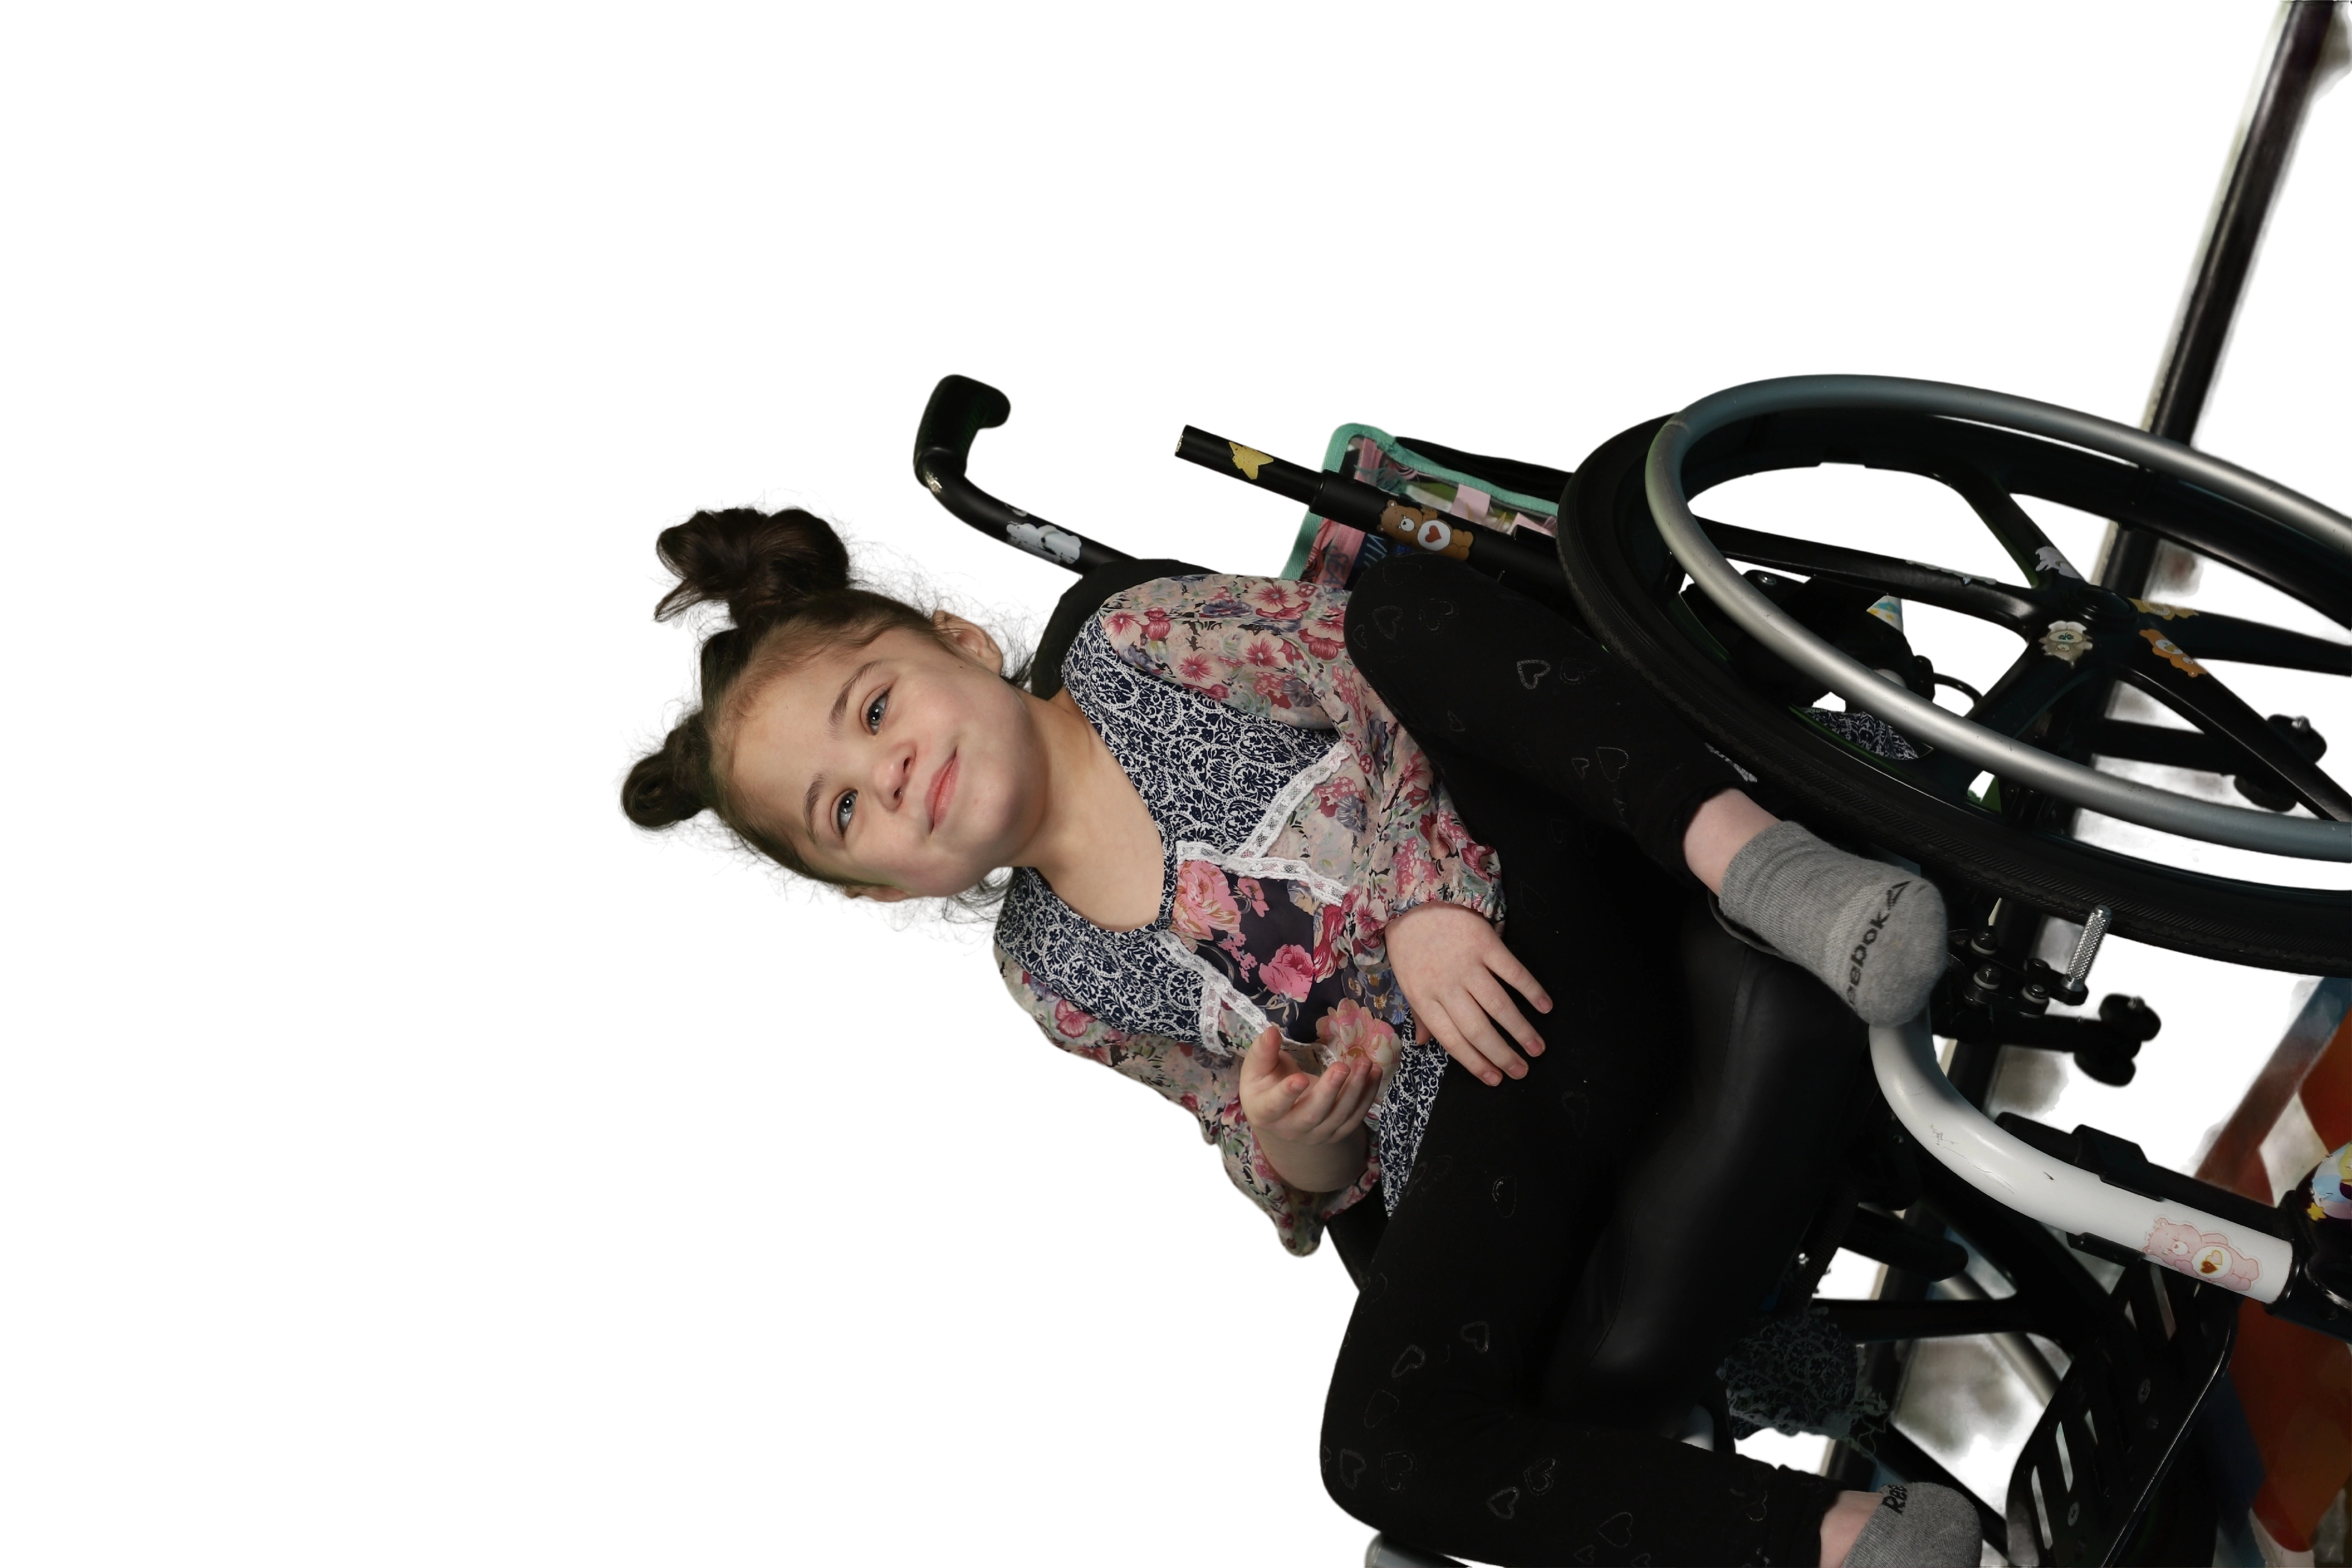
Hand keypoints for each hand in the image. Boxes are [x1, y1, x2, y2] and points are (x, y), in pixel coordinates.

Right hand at [1238, 1025, 1381, 1149]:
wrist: (1280, 1112)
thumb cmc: (1265, 1084)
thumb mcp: (1257, 1067)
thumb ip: (1263, 1051)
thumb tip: (1271, 1031)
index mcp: (1264, 1112)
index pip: (1274, 1106)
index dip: (1286, 1095)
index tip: (1300, 1078)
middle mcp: (1290, 1130)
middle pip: (1312, 1115)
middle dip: (1330, 1091)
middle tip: (1342, 1067)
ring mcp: (1316, 1134)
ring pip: (1338, 1116)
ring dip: (1355, 1090)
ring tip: (1365, 1064)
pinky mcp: (1336, 1132)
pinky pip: (1355, 1118)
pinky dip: (1367, 1096)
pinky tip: (1374, 1074)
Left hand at [1383, 901, 1551, 1086]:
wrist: (1412, 899)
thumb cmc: (1410, 946)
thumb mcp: (1406, 982)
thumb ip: (1420, 1014)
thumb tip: (1424, 1044)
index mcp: (1424, 998)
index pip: (1452, 1040)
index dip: (1475, 1062)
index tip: (1495, 1079)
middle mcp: (1446, 985)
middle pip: (1477, 1029)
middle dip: (1502, 1054)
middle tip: (1522, 1070)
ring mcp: (1467, 963)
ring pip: (1498, 1005)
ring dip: (1520, 1030)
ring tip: (1537, 1048)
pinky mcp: (1485, 943)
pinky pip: (1513, 972)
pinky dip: (1531, 991)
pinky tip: (1545, 1007)